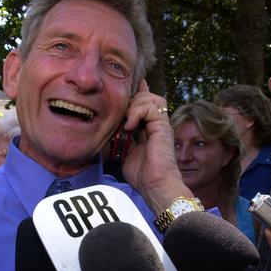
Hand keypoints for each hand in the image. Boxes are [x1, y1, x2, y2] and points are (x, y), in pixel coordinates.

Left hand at [121, 80, 193, 212]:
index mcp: (149, 128)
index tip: (132, 85)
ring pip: (151, 98)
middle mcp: (157, 124)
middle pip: (147, 96)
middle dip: (131, 100)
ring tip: (126, 122)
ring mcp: (161, 124)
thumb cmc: (142, 174)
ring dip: (135, 105)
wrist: (155, 185)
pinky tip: (130, 126)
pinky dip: (137, 113)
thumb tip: (107, 130)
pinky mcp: (163, 126)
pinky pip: (151, 107)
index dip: (138, 93)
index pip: (145, 103)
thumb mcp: (124, 152)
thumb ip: (120, 138)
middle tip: (121, 117)